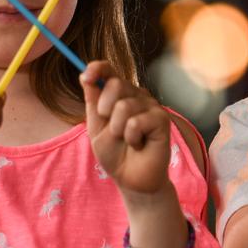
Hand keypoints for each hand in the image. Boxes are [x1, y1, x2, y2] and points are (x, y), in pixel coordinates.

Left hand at [82, 61, 170, 195]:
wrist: (131, 179)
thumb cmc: (115, 154)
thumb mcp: (96, 127)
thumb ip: (93, 102)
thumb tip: (85, 76)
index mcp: (120, 95)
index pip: (109, 71)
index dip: (97, 68)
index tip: (86, 77)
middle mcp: (138, 96)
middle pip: (116, 84)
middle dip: (105, 109)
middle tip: (112, 130)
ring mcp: (152, 106)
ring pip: (124, 106)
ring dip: (117, 130)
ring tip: (127, 141)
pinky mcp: (162, 120)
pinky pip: (136, 122)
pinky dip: (131, 138)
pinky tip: (139, 145)